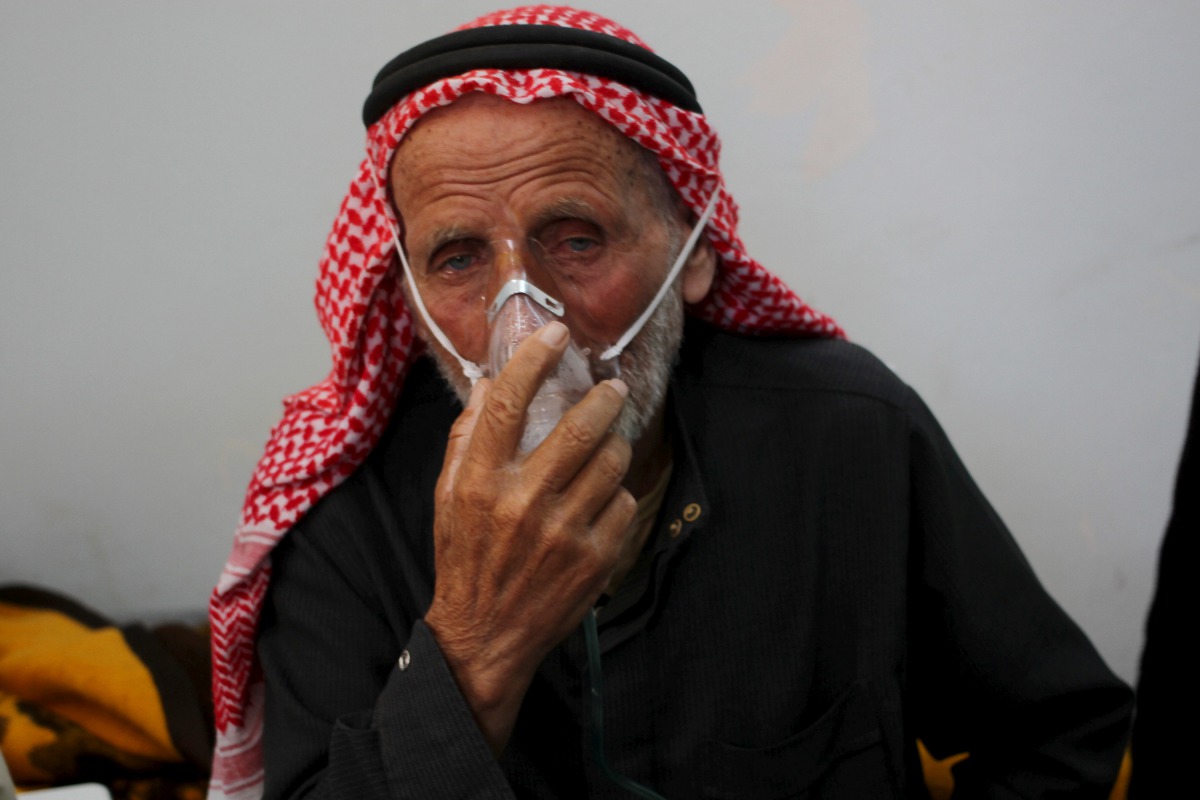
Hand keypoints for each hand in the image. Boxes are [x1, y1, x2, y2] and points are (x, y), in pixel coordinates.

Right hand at [424, 321, 636, 754]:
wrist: (485, 638)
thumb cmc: (464, 560)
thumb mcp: (447, 498)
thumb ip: (465, 439)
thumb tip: (487, 384)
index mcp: (478, 482)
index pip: (506, 404)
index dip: (534, 359)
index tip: (555, 333)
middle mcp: (521, 502)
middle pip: (580, 427)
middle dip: (605, 398)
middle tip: (611, 389)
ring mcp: (563, 531)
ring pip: (612, 462)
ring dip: (613, 447)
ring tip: (604, 450)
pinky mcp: (595, 557)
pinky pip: (623, 502)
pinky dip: (615, 496)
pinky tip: (598, 504)